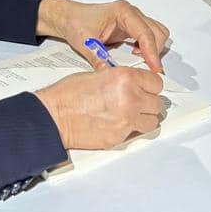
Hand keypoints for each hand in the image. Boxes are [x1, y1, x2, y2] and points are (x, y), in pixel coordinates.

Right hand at [35, 67, 164, 151]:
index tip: (146, 89)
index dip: (150, 86)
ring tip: (131, 115)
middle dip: (148, 103)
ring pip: (151, 121)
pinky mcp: (120, 137)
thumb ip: (120, 79)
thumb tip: (133, 84)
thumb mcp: (98, 74)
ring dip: (144, 118)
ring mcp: (127, 120)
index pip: (157, 83)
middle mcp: (131, 98)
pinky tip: (117, 124)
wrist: (53, 117)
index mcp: (126, 78)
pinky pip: (135, 134)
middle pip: (157, 103)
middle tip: (138, 102)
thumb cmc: (68, 95)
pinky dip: (130, 130)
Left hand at [37, 0, 168, 72]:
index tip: (154, 68)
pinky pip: (149, 37)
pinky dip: (147, 48)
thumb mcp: (86, 43)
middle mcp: (131, 13)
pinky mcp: (132, 27)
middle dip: (154, 52)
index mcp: (122, 12)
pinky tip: (135, 56)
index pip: (145, 33)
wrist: (69, 18)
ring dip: (152, 49)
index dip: (151, 53)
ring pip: (157, 34)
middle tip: (147, 69)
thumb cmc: (76, 23)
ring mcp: (133, 19)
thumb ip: (99, 59)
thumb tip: (111, 75)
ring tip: (140, 62)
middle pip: (157, 32)